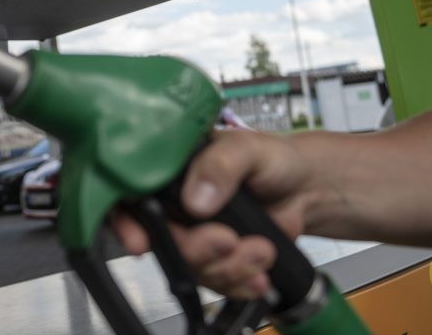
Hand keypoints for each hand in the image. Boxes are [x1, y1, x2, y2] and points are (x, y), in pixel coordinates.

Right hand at [112, 129, 317, 299]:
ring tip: (260, 249)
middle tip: (226, 241)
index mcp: (171, 169)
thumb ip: (220, 165)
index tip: (140, 241)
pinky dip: (239, 282)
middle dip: (194, 249)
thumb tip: (196, 198)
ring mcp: (195, 234)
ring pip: (190, 267)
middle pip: (160, 239)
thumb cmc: (272, 158)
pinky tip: (259, 270)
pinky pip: (216, 283)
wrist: (305, 188)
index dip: (125, 222)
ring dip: (227, 267)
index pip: (129, 196)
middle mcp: (176, 203)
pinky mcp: (216, 259)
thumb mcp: (246, 148)